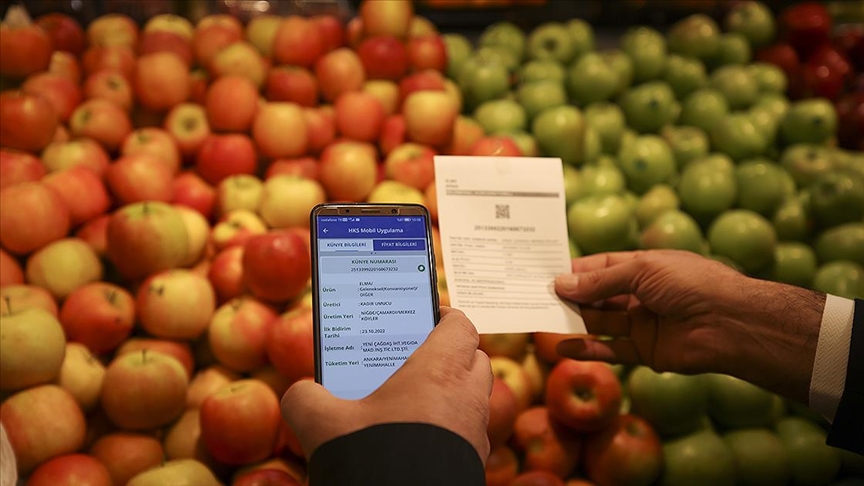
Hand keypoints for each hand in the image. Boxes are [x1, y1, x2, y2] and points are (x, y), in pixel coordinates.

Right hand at [280, 307, 492, 462]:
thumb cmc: (372, 457)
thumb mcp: (321, 423)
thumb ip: (305, 397)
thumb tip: (301, 393)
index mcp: (440, 371)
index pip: (461, 325)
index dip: (444, 317)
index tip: (424, 317)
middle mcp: (467, 397)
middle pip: (473, 358)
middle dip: (449, 354)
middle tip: (414, 358)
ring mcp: (476, 432)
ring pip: (474, 397)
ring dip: (450, 392)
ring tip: (411, 401)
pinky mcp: (475, 461)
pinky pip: (468, 431)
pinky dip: (449, 426)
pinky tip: (417, 436)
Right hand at [554, 250, 823, 402]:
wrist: (731, 323)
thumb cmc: (690, 284)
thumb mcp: (641, 271)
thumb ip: (600, 281)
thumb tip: (560, 284)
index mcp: (641, 268)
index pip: (599, 267)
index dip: (572, 271)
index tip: (541, 274)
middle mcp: (639, 295)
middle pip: (596, 295)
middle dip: (569, 296)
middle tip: (534, 298)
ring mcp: (641, 324)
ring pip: (599, 321)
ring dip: (573, 321)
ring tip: (541, 319)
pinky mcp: (645, 352)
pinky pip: (610, 350)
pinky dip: (586, 348)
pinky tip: (562, 346)